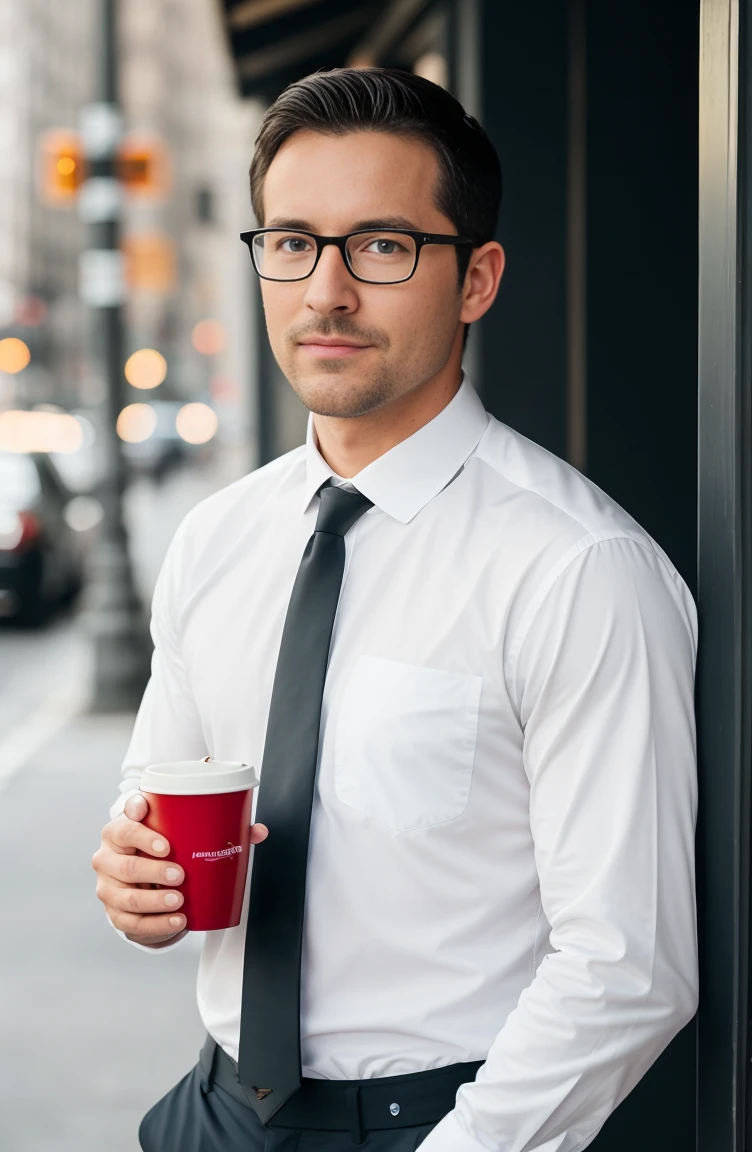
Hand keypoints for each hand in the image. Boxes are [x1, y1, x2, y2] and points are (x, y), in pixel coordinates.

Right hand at [92, 792, 268, 947]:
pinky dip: (157, 923)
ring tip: (179, 900)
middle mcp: (107, 857)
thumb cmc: (160, 848)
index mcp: (120, 830)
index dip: (142, 833)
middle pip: (125, 864)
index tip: (166, 843)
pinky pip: (132, 923)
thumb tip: (257, 831)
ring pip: (127, 896)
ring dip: (154, 900)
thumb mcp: (177, 833)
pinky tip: (177, 920)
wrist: (140, 876)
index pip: (124, 826)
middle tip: (180, 875)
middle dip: (153, 871)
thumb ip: (218, 828)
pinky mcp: (115, 912)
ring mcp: (108, 887)